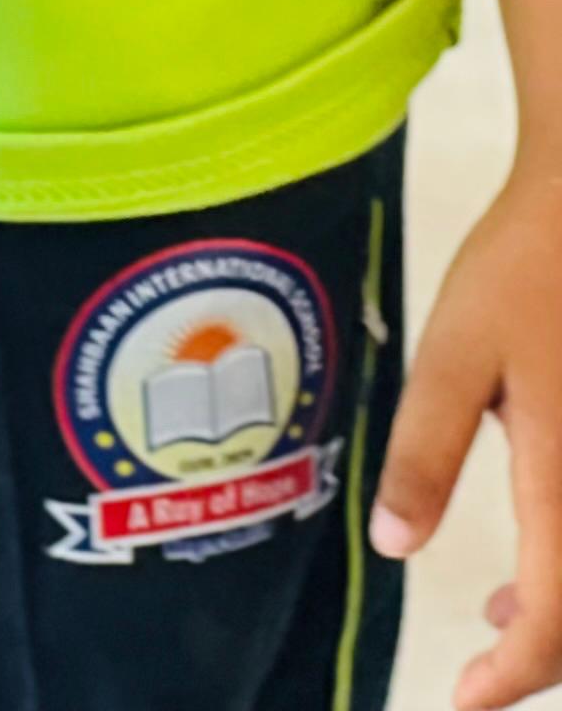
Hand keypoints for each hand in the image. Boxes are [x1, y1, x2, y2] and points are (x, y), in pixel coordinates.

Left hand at [373, 165, 561, 704]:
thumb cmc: (524, 271)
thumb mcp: (457, 355)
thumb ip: (426, 450)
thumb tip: (393, 545)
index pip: (554, 618)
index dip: (511, 678)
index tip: (463, 698)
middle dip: (537, 658)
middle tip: (473, 673)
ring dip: (559, 619)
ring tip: (493, 624)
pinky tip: (538, 562)